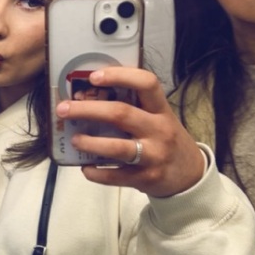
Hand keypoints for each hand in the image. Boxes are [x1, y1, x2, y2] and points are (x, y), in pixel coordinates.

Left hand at [55, 67, 204, 197]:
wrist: (190, 175)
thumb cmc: (166, 141)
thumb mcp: (159, 119)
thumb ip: (135, 108)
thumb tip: (90, 98)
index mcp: (161, 110)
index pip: (146, 84)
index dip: (119, 76)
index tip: (94, 76)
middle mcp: (159, 130)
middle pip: (121, 114)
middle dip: (88, 110)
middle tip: (64, 109)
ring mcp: (153, 156)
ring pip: (117, 148)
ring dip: (90, 143)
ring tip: (74, 140)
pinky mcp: (146, 179)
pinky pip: (116, 176)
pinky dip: (96, 173)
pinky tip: (85, 168)